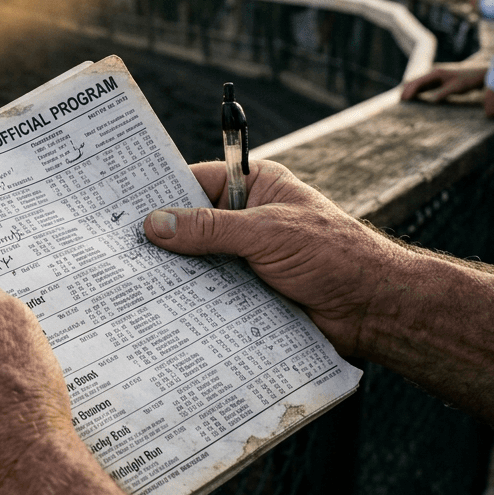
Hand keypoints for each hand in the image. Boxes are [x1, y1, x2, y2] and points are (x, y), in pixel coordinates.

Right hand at [144, 160, 409, 355]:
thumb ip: (210, 229)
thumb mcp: (267, 232)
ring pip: (197, 262)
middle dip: (162, 239)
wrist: (374, 311)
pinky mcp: (246, 292)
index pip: (195, 183)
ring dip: (175, 274)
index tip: (122, 207)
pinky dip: (191, 301)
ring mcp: (245, 258)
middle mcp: (247, 219)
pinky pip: (209, 292)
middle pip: (190, 225)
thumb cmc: (335, 256)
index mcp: (255, 187)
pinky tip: (162, 308)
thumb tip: (154, 224)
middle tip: (118, 249)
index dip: (161, 194)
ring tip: (132, 281)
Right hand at [399, 66, 487, 102]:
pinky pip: (426, 86)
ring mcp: (436, 77)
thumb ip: (443, 94)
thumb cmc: (468, 81)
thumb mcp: (456, 88)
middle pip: (416, 82)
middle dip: (408, 90)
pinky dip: (419, 91)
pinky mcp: (439, 81)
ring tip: (405, 99)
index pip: (419, 82)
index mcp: (436, 74)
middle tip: (401, 101)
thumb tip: (432, 102)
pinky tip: (416, 97)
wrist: (478, 75)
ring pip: (420, 83)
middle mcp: (434, 74)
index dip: (410, 91)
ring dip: (412, 90)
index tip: (404, 99)